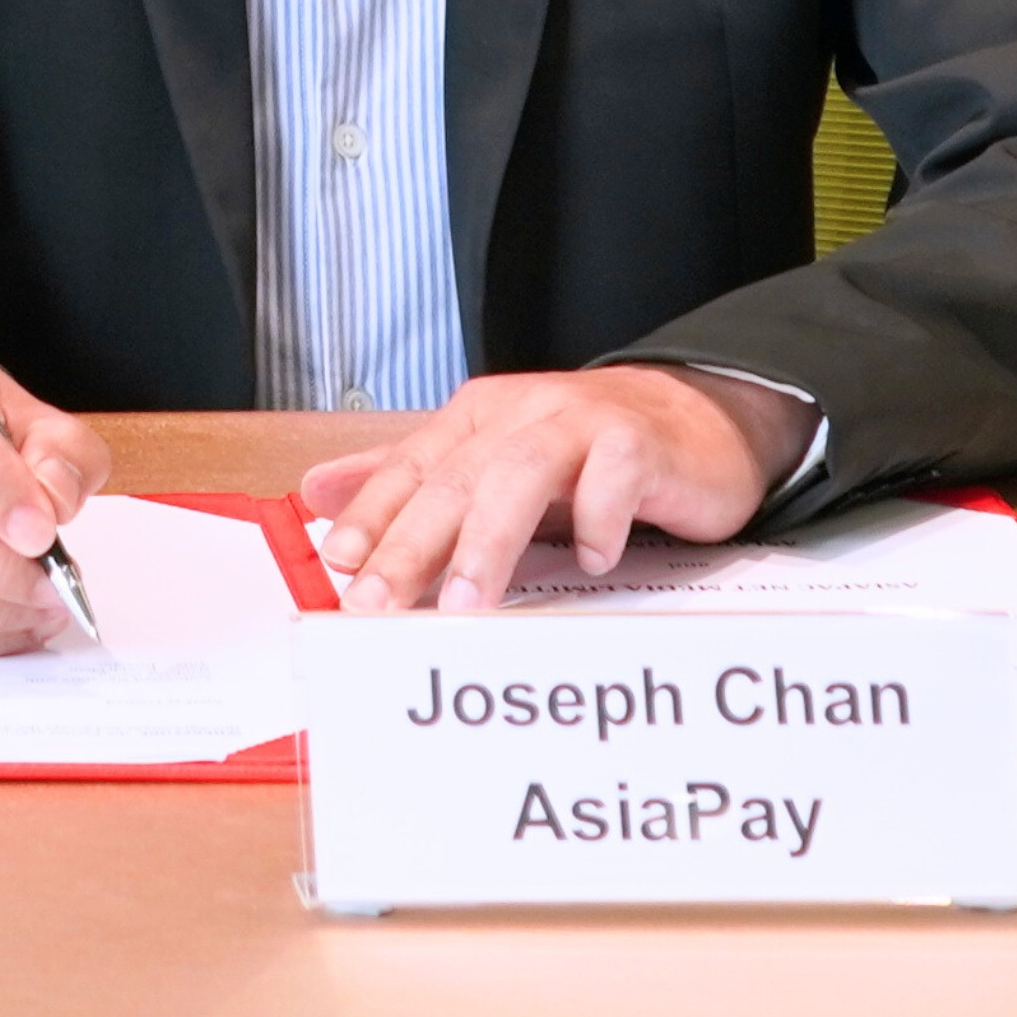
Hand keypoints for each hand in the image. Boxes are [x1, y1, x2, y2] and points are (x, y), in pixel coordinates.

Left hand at [297, 364, 812, 610]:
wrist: (700, 413)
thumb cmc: (589, 450)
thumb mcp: (494, 459)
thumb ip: (411, 478)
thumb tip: (316, 492)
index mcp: (479, 419)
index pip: (411, 467)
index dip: (371, 516)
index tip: (338, 566)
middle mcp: (523, 413)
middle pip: (454, 478)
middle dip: (410, 544)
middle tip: (379, 603)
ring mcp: (582, 422)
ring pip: (520, 475)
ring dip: (489, 542)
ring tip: (464, 602)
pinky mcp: (641, 443)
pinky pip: (612, 477)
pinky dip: (596, 520)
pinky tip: (590, 560)